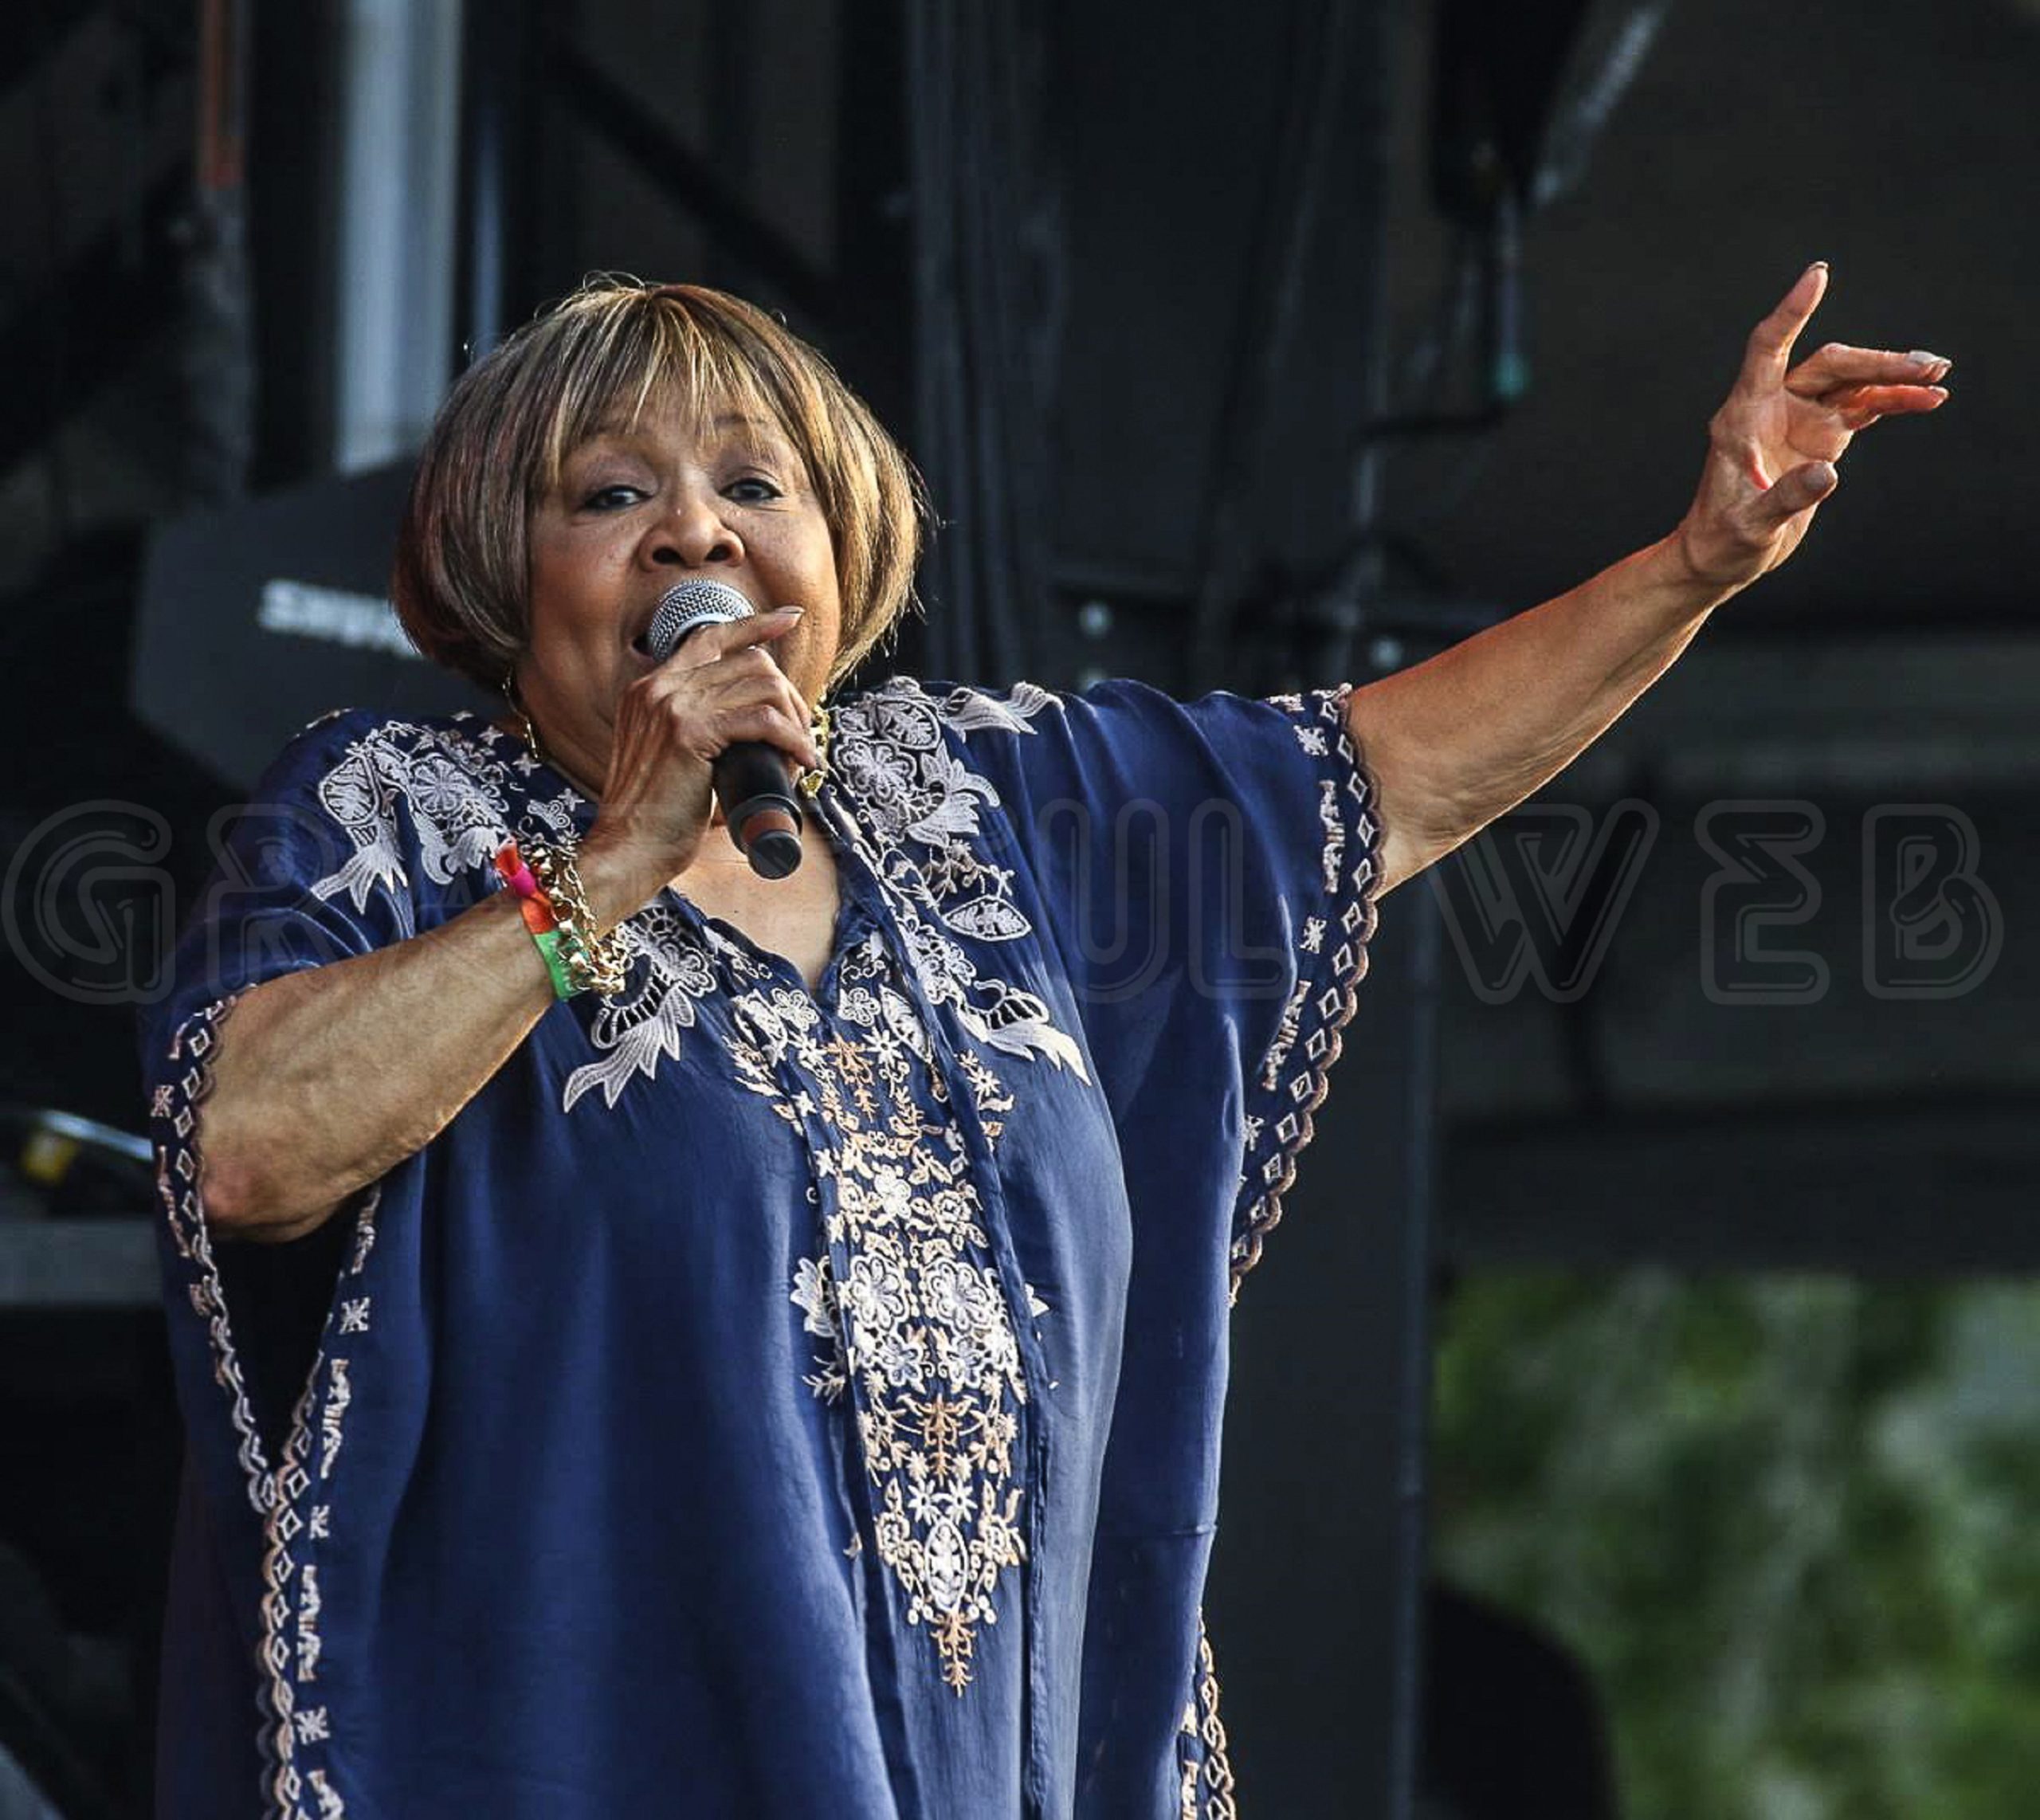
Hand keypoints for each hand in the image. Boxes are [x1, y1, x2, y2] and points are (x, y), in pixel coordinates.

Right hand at [579, 607, 819, 918]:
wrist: (627, 848)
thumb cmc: (656, 818)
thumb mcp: (671, 759)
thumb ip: (698, 732)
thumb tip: (754, 729)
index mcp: (650, 689)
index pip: (709, 637)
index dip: (754, 625)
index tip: (789, 619)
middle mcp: (658, 687)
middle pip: (749, 662)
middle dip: (789, 695)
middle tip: (802, 732)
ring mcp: (672, 706)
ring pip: (761, 686)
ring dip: (795, 719)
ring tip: (800, 753)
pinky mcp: (689, 733)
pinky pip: (762, 721)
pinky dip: (792, 739)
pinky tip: (802, 760)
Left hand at [1674, 263, 1949, 589]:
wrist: (1721, 557)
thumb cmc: (1723, 541)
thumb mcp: (1750, 526)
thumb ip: (1786, 499)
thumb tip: (1827, 474)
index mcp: (1743, 417)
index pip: (1766, 349)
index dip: (1791, 313)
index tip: (1818, 276)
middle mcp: (1771, 408)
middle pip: (1829, 364)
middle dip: (1877, 362)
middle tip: (1927, 367)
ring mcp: (1798, 419)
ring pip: (1850, 383)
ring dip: (1893, 378)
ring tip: (1938, 378)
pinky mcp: (1819, 437)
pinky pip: (1861, 407)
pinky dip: (1892, 402)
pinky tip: (1925, 399)